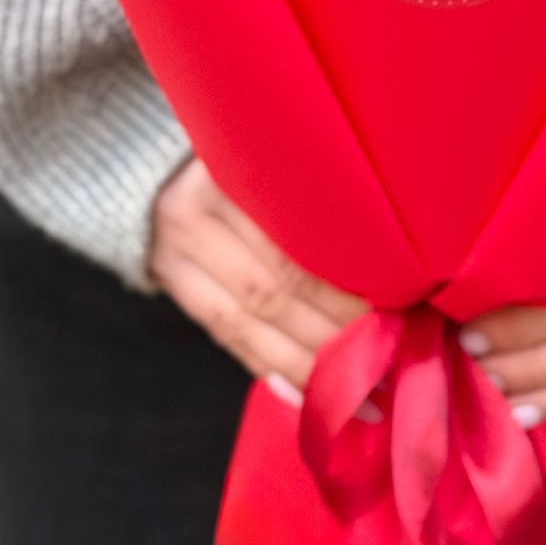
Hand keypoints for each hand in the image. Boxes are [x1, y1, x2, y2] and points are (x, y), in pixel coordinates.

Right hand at [149, 157, 366, 405]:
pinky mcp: (168, 281)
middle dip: (329, 331)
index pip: (292, 244)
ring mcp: (172, 252)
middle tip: (381, 358)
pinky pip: (223, 335)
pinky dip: (266, 367)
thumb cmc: (243, 152)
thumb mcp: (271, 156)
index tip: (391, 308)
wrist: (154, 158)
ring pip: (245, 323)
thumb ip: (310, 196)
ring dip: (302, 363)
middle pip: (270, 289)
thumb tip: (386, 259)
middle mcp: (191, 214)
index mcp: (226, 174)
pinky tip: (303, 392)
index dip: (340, 286)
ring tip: (351, 390)